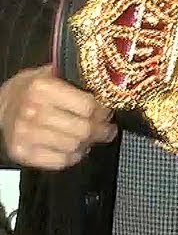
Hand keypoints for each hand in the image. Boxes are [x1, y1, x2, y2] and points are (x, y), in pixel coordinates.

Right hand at [0, 65, 116, 169]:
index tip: (108, 110)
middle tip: (108, 128)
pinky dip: (74, 156)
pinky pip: (60, 161)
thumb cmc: (32, 88)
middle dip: (102, 130)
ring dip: (89, 143)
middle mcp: (32, 111)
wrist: (1, 105)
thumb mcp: (52, 73)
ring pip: (74, 146)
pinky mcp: (21, 152)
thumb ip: (78, 79)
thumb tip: (111, 86)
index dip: (103, 110)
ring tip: (92, 137)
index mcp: (42, 88)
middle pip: (84, 129)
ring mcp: (25, 134)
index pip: (88, 106)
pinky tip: (77, 148)